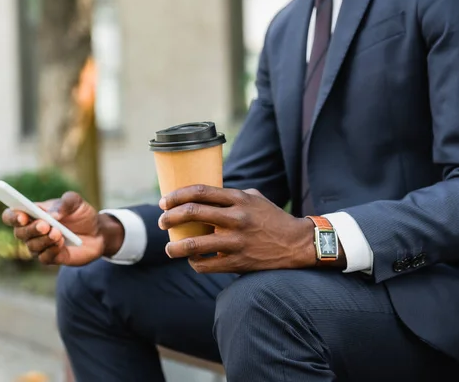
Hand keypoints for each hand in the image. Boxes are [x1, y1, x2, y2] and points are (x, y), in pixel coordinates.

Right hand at [2, 192, 123, 265]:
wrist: (98, 232)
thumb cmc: (81, 215)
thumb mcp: (77, 202)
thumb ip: (66, 202)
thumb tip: (53, 215)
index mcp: (33, 213)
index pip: (11, 215)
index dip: (12, 216)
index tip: (22, 216)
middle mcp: (32, 231)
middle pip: (20, 232)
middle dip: (31, 229)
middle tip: (45, 225)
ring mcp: (40, 246)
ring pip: (32, 246)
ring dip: (44, 239)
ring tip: (58, 233)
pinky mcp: (51, 257)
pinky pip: (44, 258)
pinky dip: (51, 250)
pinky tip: (61, 244)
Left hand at [158, 185, 325, 273]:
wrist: (297, 244)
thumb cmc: (272, 218)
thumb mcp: (254, 198)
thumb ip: (230, 196)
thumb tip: (202, 197)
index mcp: (239, 199)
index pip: (199, 192)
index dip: (177, 195)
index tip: (164, 202)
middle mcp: (236, 218)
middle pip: (192, 213)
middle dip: (170, 218)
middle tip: (162, 222)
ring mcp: (237, 242)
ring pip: (194, 245)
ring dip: (175, 247)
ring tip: (169, 248)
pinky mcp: (239, 263)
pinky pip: (207, 265)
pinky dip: (195, 263)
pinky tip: (193, 261)